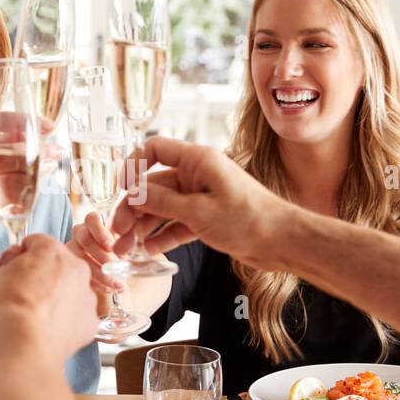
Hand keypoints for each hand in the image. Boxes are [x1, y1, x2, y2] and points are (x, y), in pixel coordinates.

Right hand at [0, 234, 98, 359]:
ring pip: (72, 288)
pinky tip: (50, 327)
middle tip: (25, 292)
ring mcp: (87, 295)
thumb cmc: (10, 308)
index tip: (14, 267)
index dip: (21, 254)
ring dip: (58, 295)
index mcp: (52, 251)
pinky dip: (67, 318)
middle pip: (59, 264)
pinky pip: (78, 313)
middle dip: (44, 274)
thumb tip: (15, 265)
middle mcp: (76, 268)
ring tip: (38, 314)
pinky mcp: (91, 320)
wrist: (26, 344)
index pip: (36, 242)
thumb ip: (10, 264)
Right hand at [69, 211, 126, 295]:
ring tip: (117, 285)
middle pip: (85, 239)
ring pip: (80, 258)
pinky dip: (96, 284)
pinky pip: (79, 274)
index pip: (92, 219)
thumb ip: (124, 245)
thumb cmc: (118, 253)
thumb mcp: (123, 246)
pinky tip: (108, 289)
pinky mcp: (69, 266)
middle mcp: (79, 233)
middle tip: (115, 268)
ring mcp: (71, 249)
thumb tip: (124, 254)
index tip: (111, 246)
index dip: (100, 232)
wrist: (110, 269)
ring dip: (100, 274)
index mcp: (93, 224)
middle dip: (101, 256)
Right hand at [111, 136, 292, 270]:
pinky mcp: (208, 216)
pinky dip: (164, 234)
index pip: (155, 149)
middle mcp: (198, 174)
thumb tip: (132, 193)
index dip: (133, 166)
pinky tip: (150, 249)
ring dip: (144, 226)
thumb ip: (161, 202)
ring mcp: (202, 196)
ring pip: (163, 207)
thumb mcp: (198, 212)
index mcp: (198, 160)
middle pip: (154, 185)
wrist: (282, 241)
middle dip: (133, 208)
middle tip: (117, 232)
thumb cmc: (248, 219)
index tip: (119, 189)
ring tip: (126, 248)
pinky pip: (178, 222)